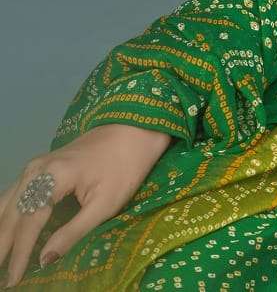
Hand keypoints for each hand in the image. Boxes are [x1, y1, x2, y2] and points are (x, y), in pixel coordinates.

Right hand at [0, 124, 170, 285]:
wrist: (132, 130)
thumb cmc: (125, 167)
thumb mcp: (106, 203)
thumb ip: (74, 231)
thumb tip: (45, 260)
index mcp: (53, 177)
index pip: (29, 224)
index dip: (20, 254)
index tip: (14, 279)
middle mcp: (36, 171)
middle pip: (10, 216)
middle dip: (2, 247)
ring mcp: (33, 167)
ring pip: (5, 206)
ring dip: (1, 234)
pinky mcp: (36, 169)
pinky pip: (11, 196)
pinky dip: (5, 218)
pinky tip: (3, 233)